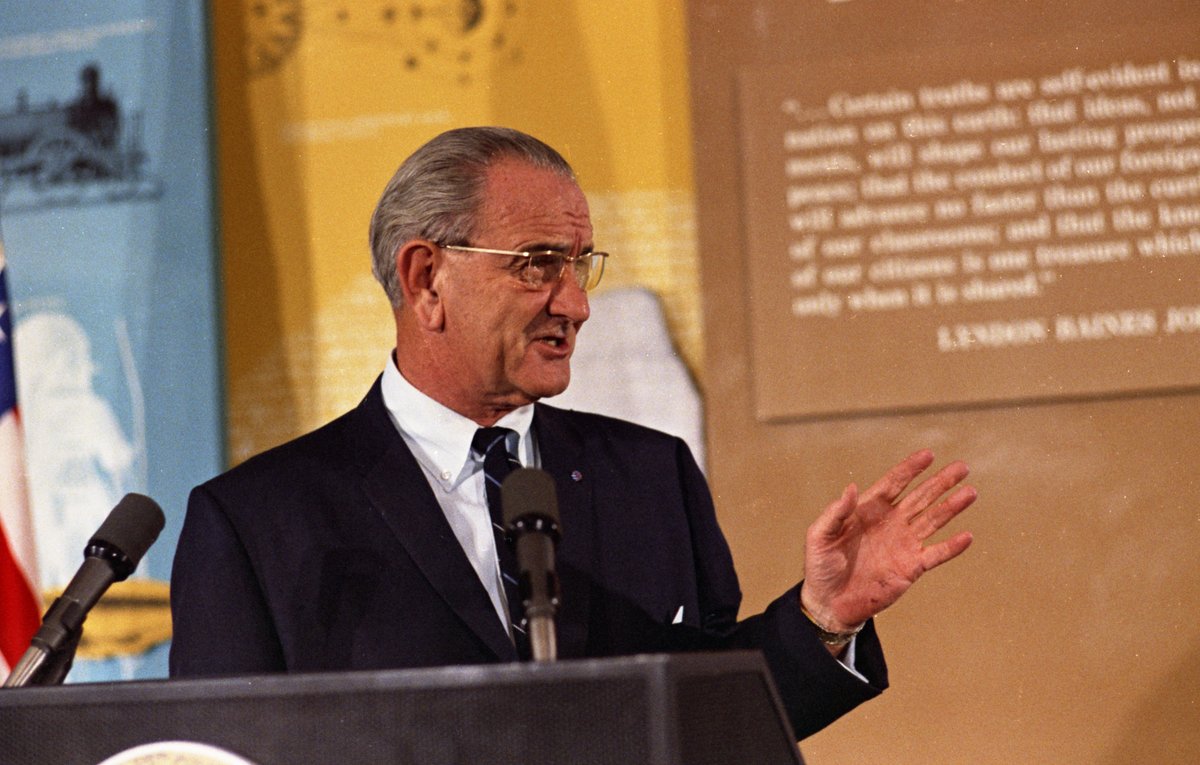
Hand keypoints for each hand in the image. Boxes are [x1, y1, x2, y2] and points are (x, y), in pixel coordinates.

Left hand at [800, 449, 975, 633]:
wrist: (830, 602)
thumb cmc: (820, 566)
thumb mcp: (820, 535)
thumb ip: (835, 512)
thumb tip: (851, 488)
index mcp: (868, 510)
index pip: (894, 484)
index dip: (910, 469)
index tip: (928, 455)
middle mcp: (891, 523)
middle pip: (921, 497)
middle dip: (941, 482)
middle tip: (962, 467)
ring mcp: (903, 544)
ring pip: (933, 520)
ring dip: (951, 507)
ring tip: (970, 492)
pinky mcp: (911, 567)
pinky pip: (936, 554)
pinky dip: (952, 547)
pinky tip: (966, 536)